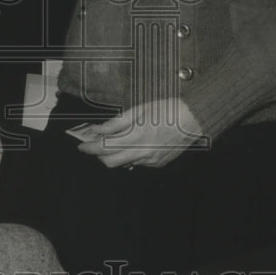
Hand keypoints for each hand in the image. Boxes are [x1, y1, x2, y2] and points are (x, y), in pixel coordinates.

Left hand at [76, 100, 204, 168]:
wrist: (193, 120)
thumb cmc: (166, 110)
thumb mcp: (138, 110)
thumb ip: (116, 123)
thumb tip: (98, 129)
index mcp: (135, 137)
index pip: (104, 147)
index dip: (90, 148)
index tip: (82, 146)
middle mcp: (142, 152)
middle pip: (110, 162)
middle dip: (99, 156)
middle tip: (94, 146)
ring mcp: (150, 160)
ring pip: (124, 164)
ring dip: (115, 155)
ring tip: (115, 142)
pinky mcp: (158, 163)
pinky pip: (138, 163)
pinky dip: (131, 156)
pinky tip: (134, 145)